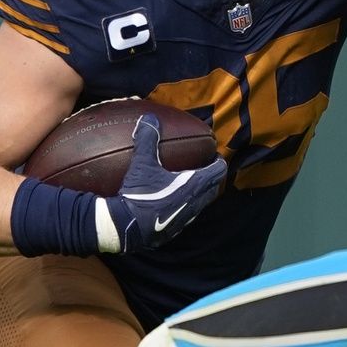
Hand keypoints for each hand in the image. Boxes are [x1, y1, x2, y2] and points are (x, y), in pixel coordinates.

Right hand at [98, 115, 227, 252]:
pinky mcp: (176, 229)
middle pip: (213, 188)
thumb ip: (148, 140)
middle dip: (212, 177)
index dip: (219, 162)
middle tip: (205, 167)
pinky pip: (188, 214)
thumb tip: (150, 118)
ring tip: (191, 184)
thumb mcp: (142, 164)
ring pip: (202, 203)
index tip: (215, 155)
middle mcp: (195, 202)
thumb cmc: (139, 195)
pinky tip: (173, 202)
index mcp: (194, 185)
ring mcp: (187, 218)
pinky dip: (187, 205)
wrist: (127, 228)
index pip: (217, 171)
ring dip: (201, 193)